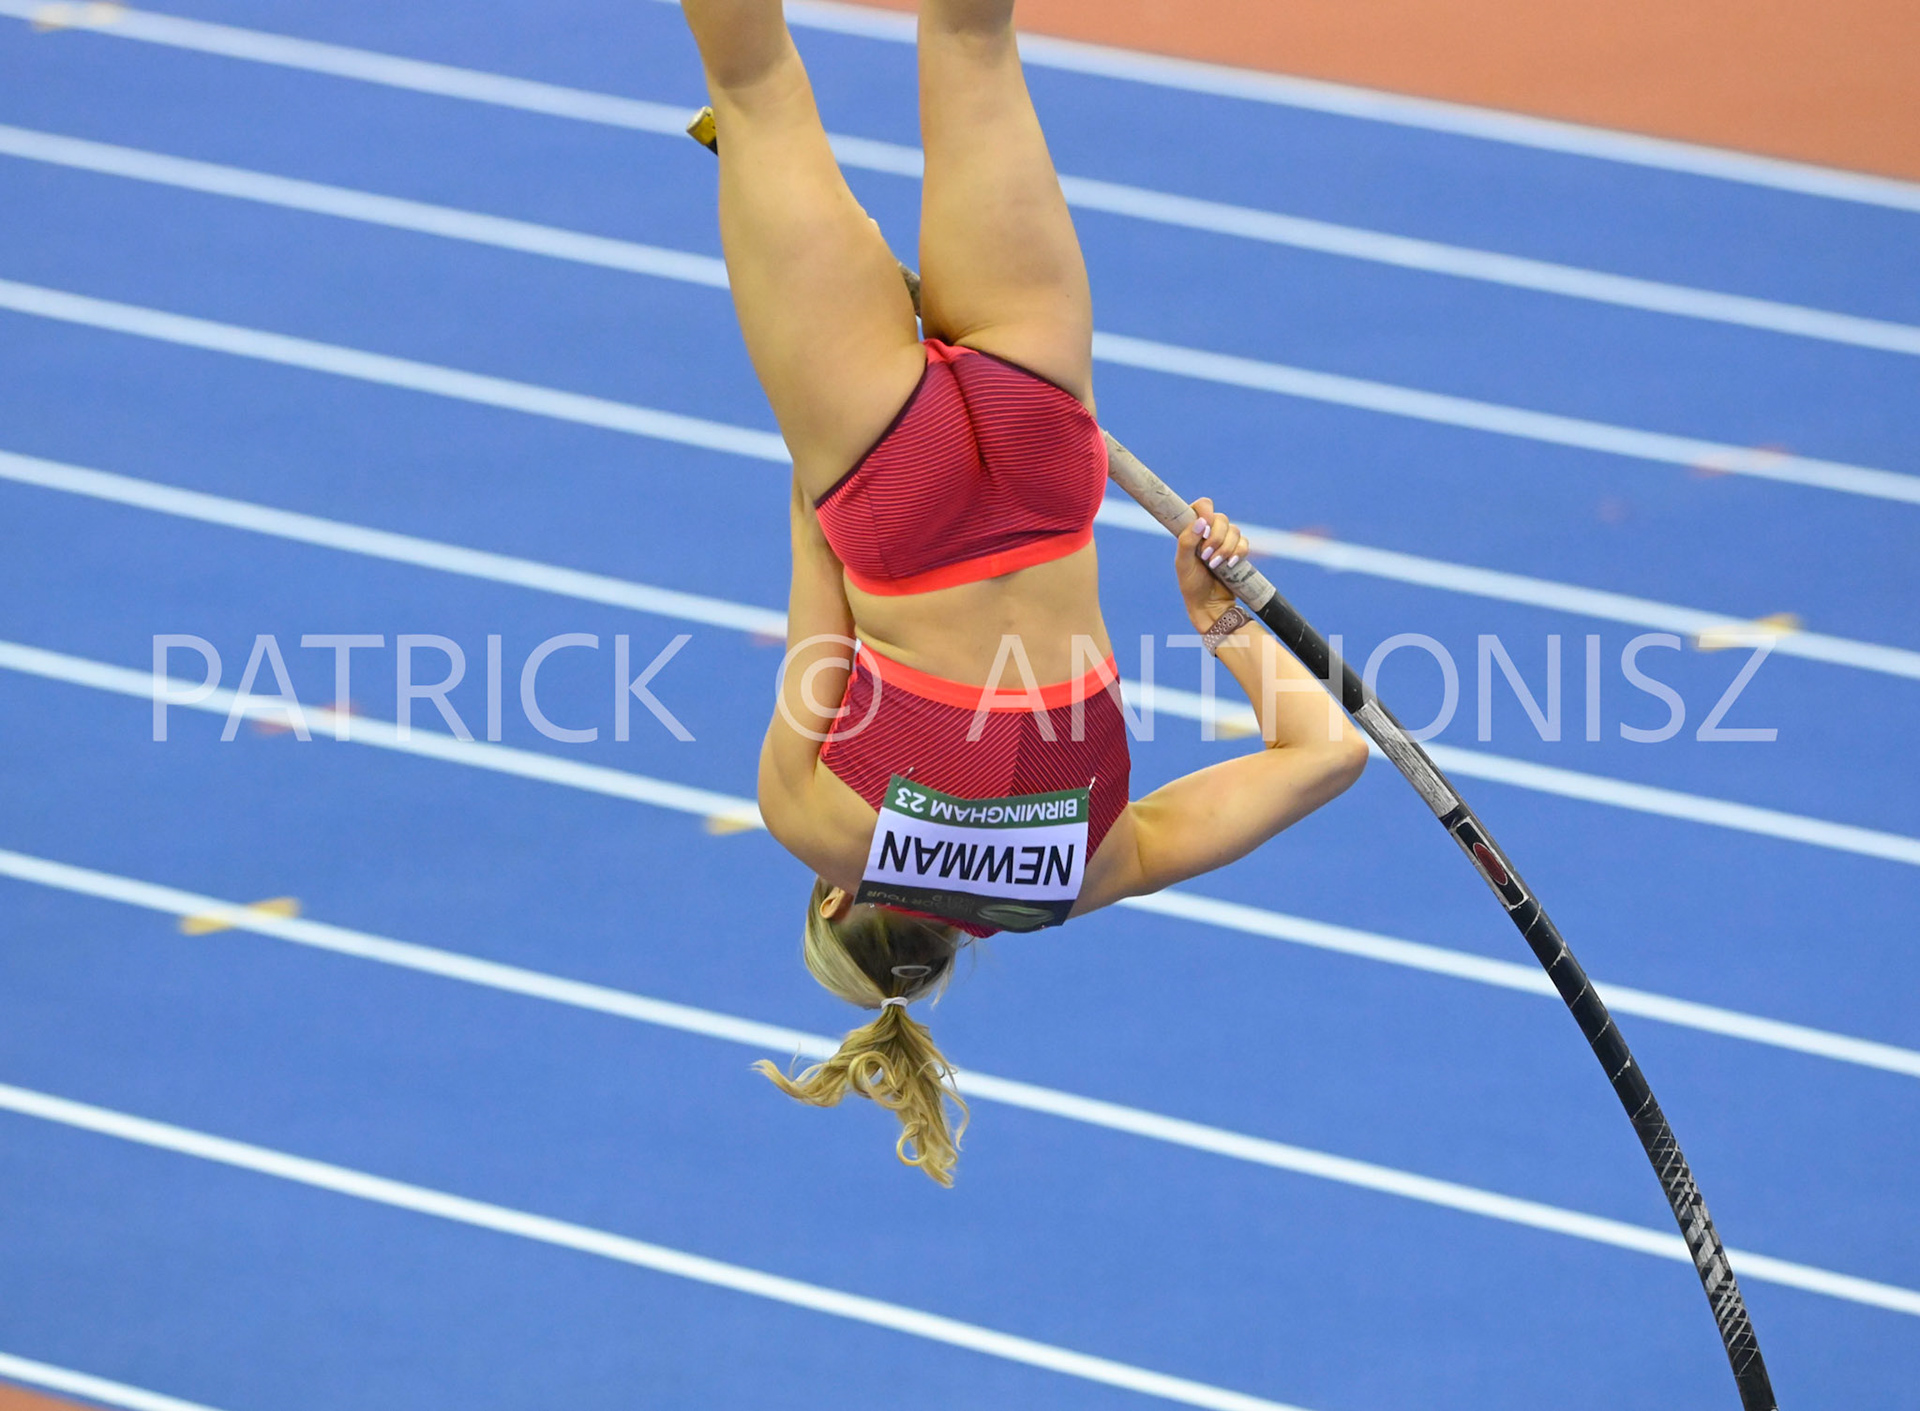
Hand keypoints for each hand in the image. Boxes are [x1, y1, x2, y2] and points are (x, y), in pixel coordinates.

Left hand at [1174, 497, 1249, 626]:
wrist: (1209, 605)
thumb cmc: (1191, 585)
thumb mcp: (1183, 563)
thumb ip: (1187, 541)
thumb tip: (1201, 522)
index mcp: (1193, 531)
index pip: (1202, 506)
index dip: (1205, 510)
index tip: (1205, 525)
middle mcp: (1210, 533)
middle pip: (1221, 518)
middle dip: (1216, 537)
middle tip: (1206, 556)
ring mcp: (1225, 542)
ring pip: (1234, 530)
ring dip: (1226, 548)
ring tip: (1215, 565)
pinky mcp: (1237, 552)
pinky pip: (1244, 543)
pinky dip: (1238, 553)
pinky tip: (1230, 565)